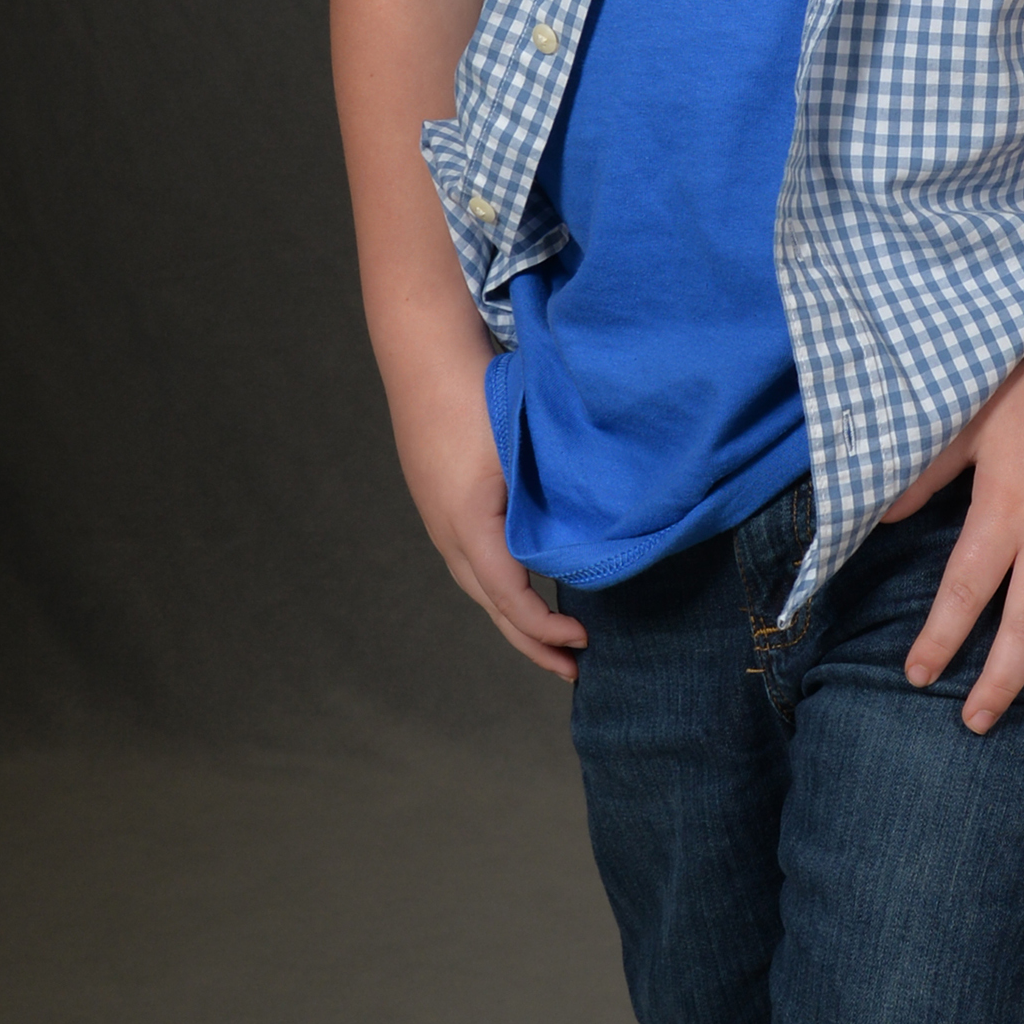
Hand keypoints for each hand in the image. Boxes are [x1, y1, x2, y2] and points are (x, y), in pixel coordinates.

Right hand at [391, 368, 587, 684]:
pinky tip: (527, 587)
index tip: (584, 638)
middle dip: (532, 642)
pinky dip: (504, 588)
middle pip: (492, 606)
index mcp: (467, 524)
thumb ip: (553, 495)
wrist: (426, 356)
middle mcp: (447, 533)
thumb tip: (597, 536)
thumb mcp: (522, 448)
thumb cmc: (479, 394)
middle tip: (574, 667)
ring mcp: (440, 522)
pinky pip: (476, 563)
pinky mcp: (443, 507)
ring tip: (552, 641)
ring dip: (516, 619)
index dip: (546, 628)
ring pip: (481, 587)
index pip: (509, 598)